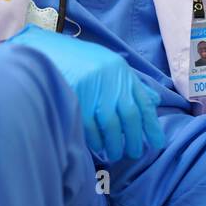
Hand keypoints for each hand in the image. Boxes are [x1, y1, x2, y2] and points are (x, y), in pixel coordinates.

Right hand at [7, 25, 165, 161]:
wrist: (48, 51)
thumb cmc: (81, 61)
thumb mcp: (110, 66)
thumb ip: (132, 84)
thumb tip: (154, 101)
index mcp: (122, 73)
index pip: (144, 103)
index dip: (152, 126)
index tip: (158, 143)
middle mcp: (112, 81)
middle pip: (130, 117)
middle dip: (135, 139)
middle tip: (134, 153)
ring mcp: (94, 91)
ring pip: (112, 125)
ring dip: (115, 144)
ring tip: (115, 154)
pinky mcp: (77, 99)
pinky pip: (91, 127)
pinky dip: (96, 140)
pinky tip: (97, 147)